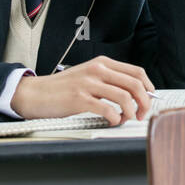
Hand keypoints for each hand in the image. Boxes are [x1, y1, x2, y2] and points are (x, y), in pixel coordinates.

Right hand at [11, 56, 155, 124]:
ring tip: (126, 119)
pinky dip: (115, 118)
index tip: (149, 100)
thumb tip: (134, 94)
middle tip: (142, 114)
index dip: (148, 88)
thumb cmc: (62, 88)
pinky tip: (112, 121)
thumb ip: (109, 81)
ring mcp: (88, 84)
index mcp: (102, 63)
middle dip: (144, 102)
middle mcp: (97, 70)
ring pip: (124, 97)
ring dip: (131, 112)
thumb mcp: (88, 76)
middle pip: (135, 84)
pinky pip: (108, 109)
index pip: (136, 72)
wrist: (35, 93)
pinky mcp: (80, 99)